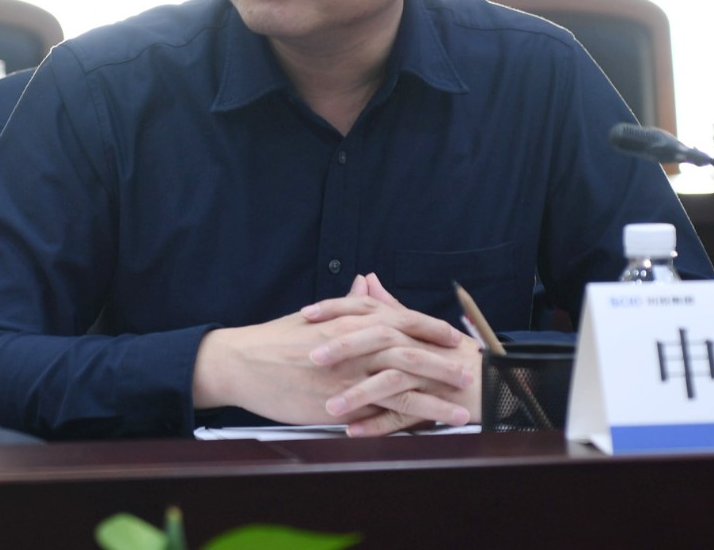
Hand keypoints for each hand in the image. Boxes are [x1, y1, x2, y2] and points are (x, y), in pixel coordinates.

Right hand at [191, 274, 476, 434]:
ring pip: (404, 384)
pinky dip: (407, 419)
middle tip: (469, 371)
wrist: (243, 364)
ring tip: (462, 409)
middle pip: (411, 351)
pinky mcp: (339, 403)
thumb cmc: (276, 339)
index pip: (401, 320)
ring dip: (436, 397)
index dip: (430, 328)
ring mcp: (349, 374)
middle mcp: (356, 344)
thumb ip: (346, 303)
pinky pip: (380, 411)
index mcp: (352, 319)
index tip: (453, 336)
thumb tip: (365, 284)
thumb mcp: (316, 317)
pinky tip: (427, 428)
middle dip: (443, 362)